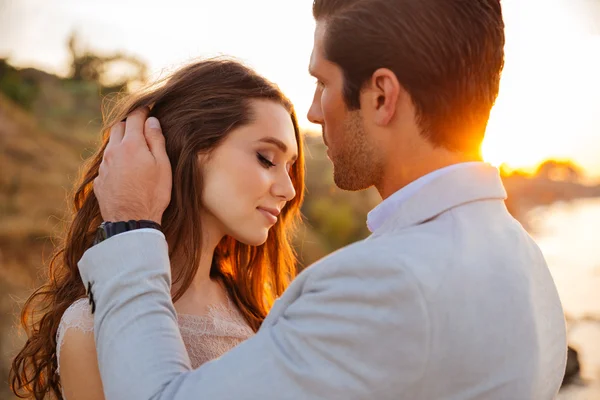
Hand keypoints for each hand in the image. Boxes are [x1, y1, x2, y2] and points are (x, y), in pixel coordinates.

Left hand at [94, 108, 171, 223]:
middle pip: (118, 127)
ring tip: (134, 149)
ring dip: (121, 141)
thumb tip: (152, 121)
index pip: (135, 118)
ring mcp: (104, 166)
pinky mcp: (99, 180)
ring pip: (110, 144)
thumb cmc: (153, 194)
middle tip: (141, 128)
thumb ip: (156, 140)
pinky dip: (115, 159)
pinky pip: (106, 162)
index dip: (143, 111)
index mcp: (131, 145)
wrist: (131, 222)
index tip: (149, 110)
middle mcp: (113, 151)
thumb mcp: (163, 166)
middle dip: (129, 124)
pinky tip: (125, 169)